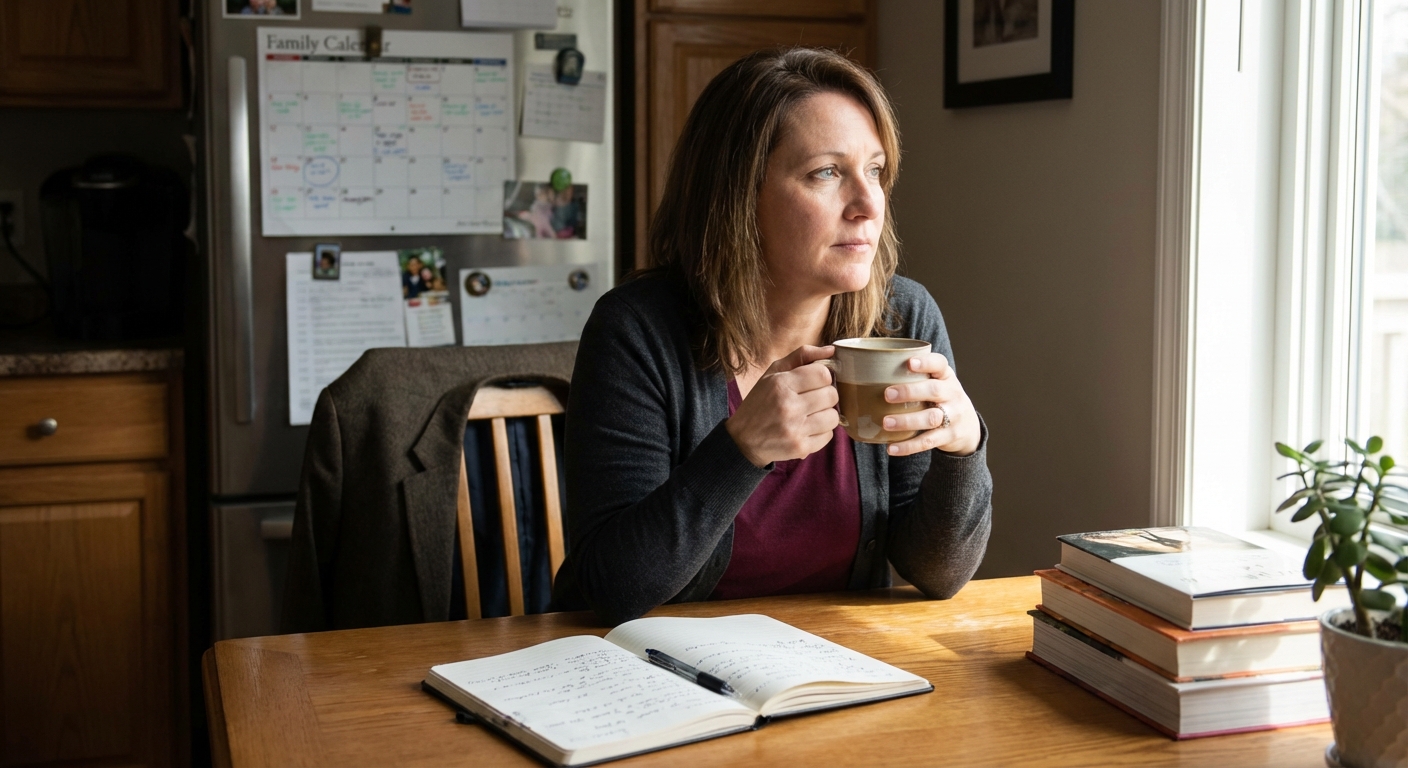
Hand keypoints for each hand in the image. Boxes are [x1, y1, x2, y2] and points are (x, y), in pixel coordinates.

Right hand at [726, 345, 839, 466]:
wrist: (743, 440)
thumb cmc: (760, 403)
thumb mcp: (772, 374)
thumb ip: (801, 356)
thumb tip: (831, 350)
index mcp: (781, 384)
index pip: (823, 374)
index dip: (822, 376)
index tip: (814, 382)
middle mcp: (789, 406)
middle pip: (831, 395)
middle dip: (825, 395)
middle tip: (812, 399)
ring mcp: (795, 429)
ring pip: (833, 417)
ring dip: (825, 414)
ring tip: (811, 414)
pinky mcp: (800, 448)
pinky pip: (829, 435)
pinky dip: (821, 431)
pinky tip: (807, 428)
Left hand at [881, 353, 979, 456]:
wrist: (968, 427)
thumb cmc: (940, 399)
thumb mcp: (936, 383)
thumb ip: (913, 378)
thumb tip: (865, 372)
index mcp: (946, 377)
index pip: (940, 364)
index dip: (926, 362)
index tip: (909, 363)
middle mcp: (952, 394)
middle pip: (934, 391)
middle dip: (910, 392)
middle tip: (887, 394)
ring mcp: (953, 416)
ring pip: (931, 418)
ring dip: (907, 420)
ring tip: (886, 422)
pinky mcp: (949, 436)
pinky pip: (928, 441)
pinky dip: (909, 446)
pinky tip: (891, 448)